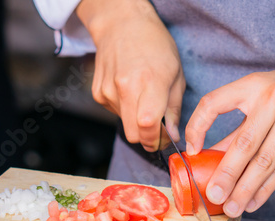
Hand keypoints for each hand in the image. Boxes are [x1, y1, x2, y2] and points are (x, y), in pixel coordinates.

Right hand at [77, 0, 184, 150]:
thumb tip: (173, 135)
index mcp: (150, 82)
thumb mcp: (176, 74)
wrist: (123, 25)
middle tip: (157, 127)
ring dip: (136, 120)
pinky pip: (115, 114)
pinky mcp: (98, 93)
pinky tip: (130, 91)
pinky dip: (125, 109)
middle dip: (146, 137)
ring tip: (143, 97)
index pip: (147, 126)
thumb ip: (174, 109)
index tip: (162, 141)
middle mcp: (125, 88)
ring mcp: (108, 91)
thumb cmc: (155, 47)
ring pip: (124, 125)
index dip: (155, 140)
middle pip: (133, 134)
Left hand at [185, 38, 274, 217]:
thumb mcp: (262, 98)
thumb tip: (210, 156)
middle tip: (213, 195)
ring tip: (232, 208)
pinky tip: (253, 202)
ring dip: (245, 189)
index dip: (197, 127)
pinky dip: (266, 189)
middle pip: (243, 144)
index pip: (214, 103)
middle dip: (226, 174)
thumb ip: (238, 127)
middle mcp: (272, 100)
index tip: (192, 151)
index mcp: (252, 85)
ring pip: (264, 162)